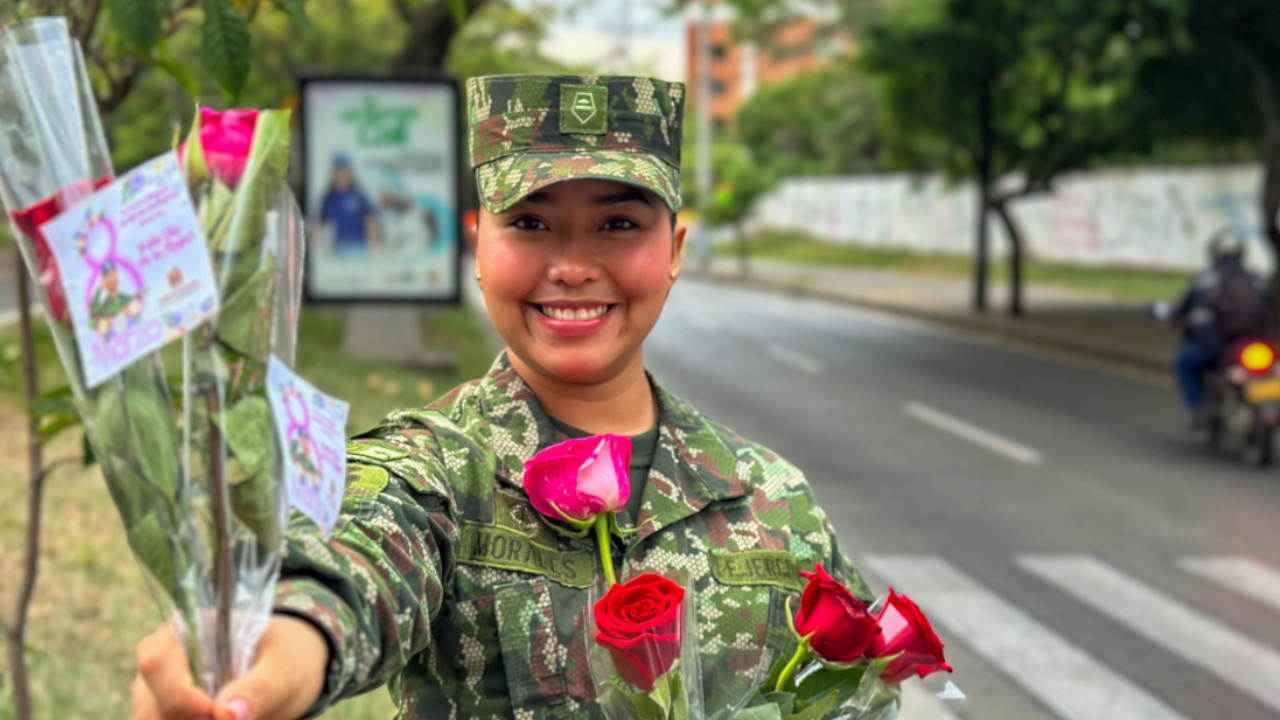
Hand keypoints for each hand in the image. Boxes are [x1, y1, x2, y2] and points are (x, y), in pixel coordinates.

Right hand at [131, 614, 329, 719]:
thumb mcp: (285, 669)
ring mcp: (154, 689)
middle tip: (232, 718)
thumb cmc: (285, 658)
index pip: (157, 663)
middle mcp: (160, 657)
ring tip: (232, 716)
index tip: (217, 714)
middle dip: (189, 719)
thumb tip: (227, 714)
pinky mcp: (161, 712)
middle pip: (148, 703)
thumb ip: (259, 689)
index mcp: (186, 629)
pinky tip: (220, 718)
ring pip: (150, 719)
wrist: (285, 669)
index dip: (180, 697)